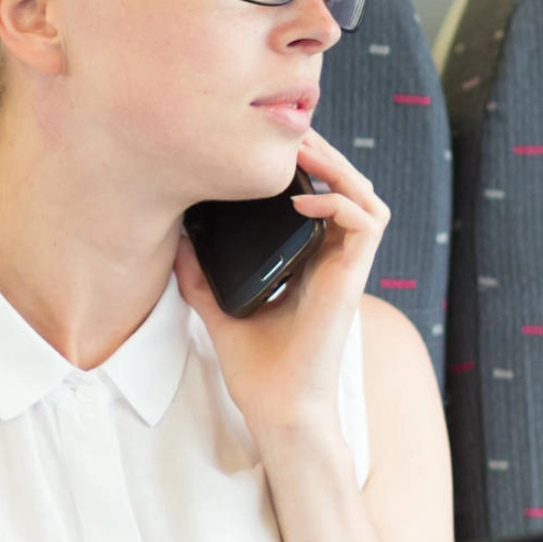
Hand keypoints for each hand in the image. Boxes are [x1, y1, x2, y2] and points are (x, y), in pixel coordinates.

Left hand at [174, 128, 389, 443]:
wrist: (279, 411)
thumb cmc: (258, 370)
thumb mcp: (218, 308)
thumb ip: (201, 274)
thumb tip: (175, 240)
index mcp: (310, 262)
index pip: (322, 198)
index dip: (306, 167)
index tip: (270, 147)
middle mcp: (333, 260)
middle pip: (347, 186)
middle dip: (323, 154)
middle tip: (288, 131)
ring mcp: (346, 269)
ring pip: (367, 197)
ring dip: (339, 168)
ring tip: (303, 150)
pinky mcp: (352, 280)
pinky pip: (367, 224)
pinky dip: (340, 202)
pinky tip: (302, 199)